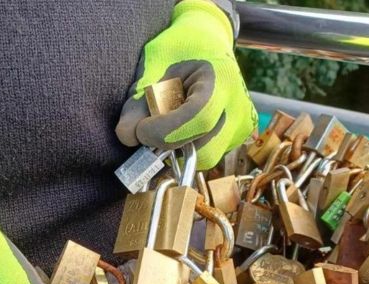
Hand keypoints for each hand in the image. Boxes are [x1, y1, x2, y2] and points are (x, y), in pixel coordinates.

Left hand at [116, 0, 256, 169]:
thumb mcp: (152, 66)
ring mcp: (241, 126)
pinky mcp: (236, 138)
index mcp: (221, 80)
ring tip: (168, 121)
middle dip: (169, 146)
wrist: (207, 41)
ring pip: (204, 158)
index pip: (198, 120)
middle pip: (203, 152)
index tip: (139, 130)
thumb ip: (138, 102)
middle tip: (149, 129)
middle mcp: (239, 109)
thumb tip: (127, 137)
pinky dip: (187, 145)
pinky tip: (181, 123)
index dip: (163, 132)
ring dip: (178, 148)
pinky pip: (207, 154)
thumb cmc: (178, 49)